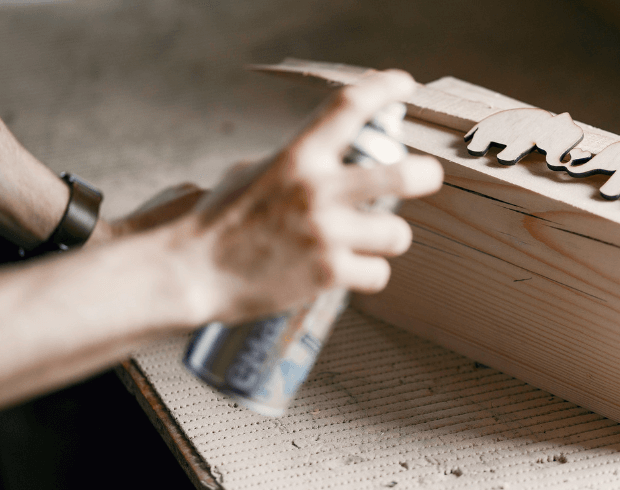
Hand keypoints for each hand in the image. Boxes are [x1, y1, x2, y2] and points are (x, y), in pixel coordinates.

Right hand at [171, 70, 443, 323]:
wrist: (190, 272)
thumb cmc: (218, 222)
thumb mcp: (253, 173)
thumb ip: (296, 164)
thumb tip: (327, 162)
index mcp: (297, 157)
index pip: (349, 108)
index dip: (384, 88)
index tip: (403, 85)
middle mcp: (318, 191)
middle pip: (403, 174)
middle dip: (426, 174)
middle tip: (429, 175)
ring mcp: (326, 234)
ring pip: (397, 233)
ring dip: (387, 238)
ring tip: (368, 242)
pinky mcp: (328, 275)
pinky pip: (377, 274)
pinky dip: (367, 275)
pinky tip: (348, 273)